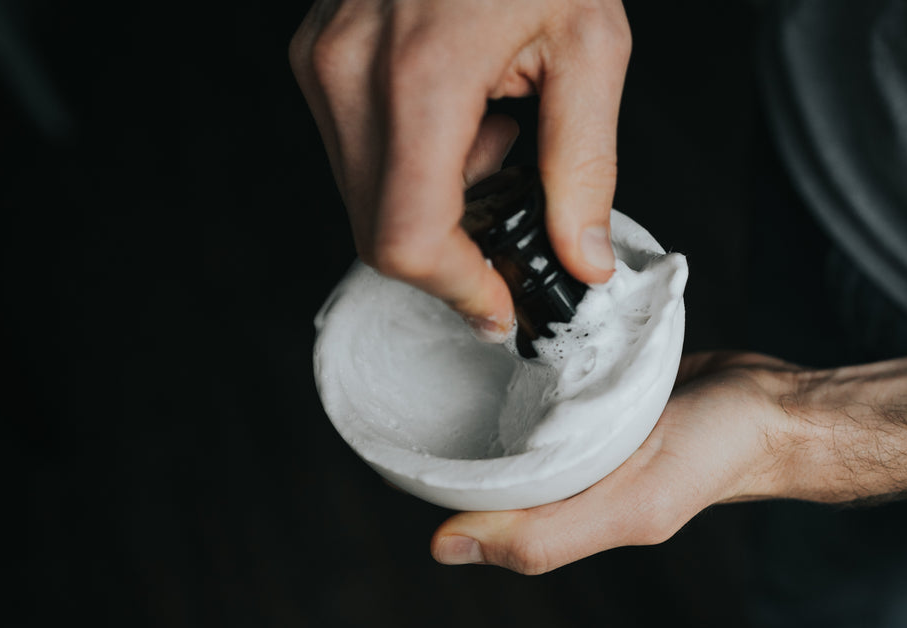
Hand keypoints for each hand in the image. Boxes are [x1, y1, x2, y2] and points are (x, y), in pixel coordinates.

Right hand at [290, 0, 629, 338]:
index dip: (456, 288)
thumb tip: (582, 257)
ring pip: (363, 198)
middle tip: (516, 210)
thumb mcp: (589, 45)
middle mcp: (347, 74)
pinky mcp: (317, 58)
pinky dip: (415, 164)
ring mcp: (322, 64)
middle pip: (376, 231)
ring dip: (434, 201)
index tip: (500, 303)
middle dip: (451, 251)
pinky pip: (356, 154)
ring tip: (495, 133)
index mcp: (420, 75)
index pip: (406, 236)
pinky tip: (462, 112)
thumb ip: (585, 167)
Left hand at [430, 352, 798, 573]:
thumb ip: (547, 534)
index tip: (401, 443)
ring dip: (486, 386)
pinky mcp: (598, 386)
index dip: (435, 482)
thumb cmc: (714, 455)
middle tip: (416, 380)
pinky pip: (551, 374)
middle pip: (488, 454)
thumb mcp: (631, 506)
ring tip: (447, 351)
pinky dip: (531, 358)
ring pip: (516, 410)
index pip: (476, 504)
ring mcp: (583, 426)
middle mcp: (567, 470)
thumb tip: (446, 548)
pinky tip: (509, 335)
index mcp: (562, 508)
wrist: (772, 402)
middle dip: (449, 425)